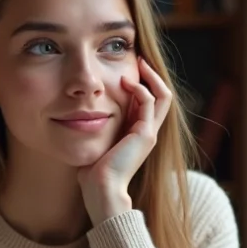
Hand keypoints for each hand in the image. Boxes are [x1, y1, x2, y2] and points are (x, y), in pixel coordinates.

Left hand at [78, 57, 173, 225]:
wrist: (101, 189)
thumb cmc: (93, 170)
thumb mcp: (97, 140)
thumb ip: (98, 126)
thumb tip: (82, 112)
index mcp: (139, 132)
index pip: (151, 100)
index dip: (144, 82)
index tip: (128, 68)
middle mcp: (149, 131)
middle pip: (163, 95)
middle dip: (152, 74)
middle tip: (139, 58)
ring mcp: (150, 132)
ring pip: (163, 95)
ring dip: (150, 76)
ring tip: (137, 64)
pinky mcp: (146, 134)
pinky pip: (150, 102)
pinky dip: (140, 88)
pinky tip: (126, 83)